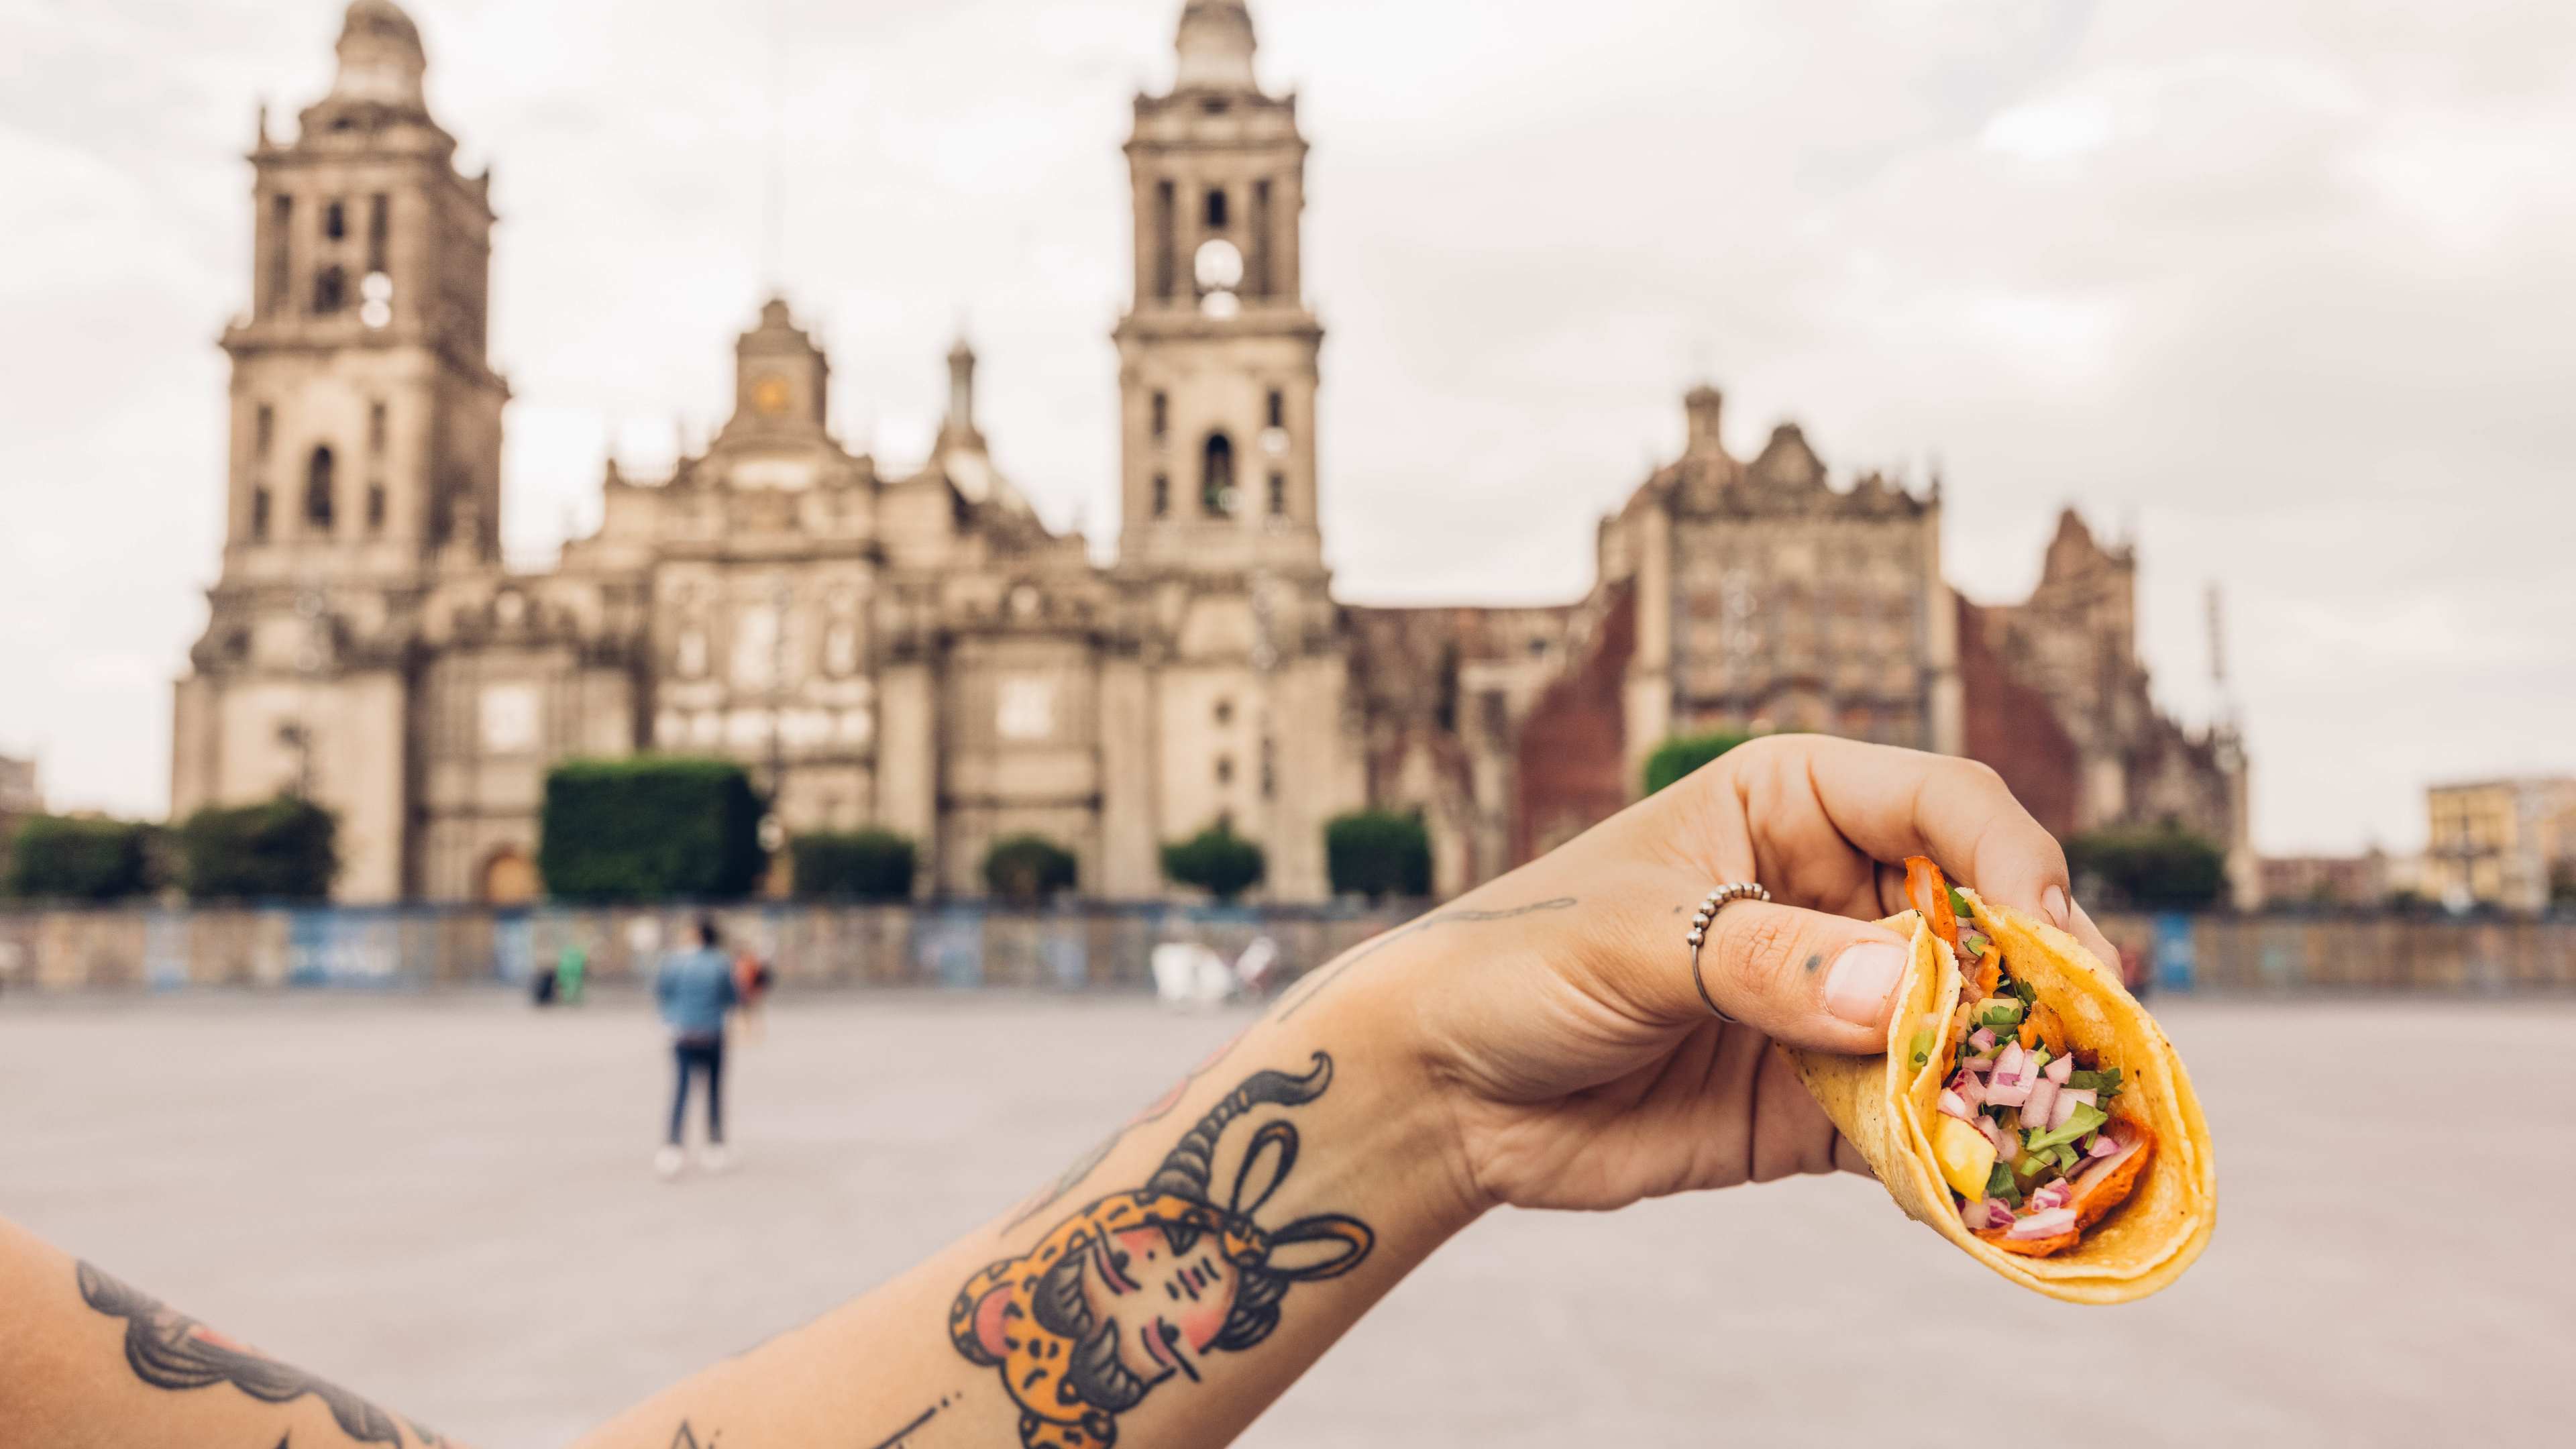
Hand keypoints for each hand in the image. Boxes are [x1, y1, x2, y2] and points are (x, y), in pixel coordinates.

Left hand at [1367, 735, 2120, 1214]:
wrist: (1444, 1086)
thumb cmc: (1520, 962)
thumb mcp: (1635, 940)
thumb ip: (1765, 962)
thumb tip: (1900, 990)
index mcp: (1792, 802)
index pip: (1942, 806)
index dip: (2010, 859)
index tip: (2044, 930)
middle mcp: (1835, 894)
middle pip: (1982, 924)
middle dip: (2040, 982)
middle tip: (2091, 1046)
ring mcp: (1838, 1003)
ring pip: (1965, 1033)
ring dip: (2015, 1080)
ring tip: (2065, 1131)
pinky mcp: (1824, 1104)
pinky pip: (1917, 1129)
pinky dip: (1955, 1164)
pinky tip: (1985, 1200)